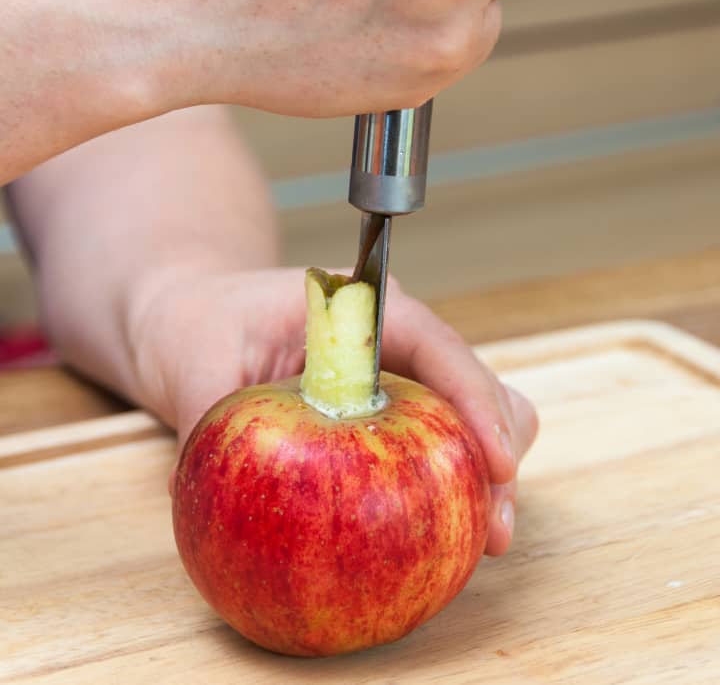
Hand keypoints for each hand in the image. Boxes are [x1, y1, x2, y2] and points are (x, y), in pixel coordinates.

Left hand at [127, 264, 537, 556]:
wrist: (195, 319)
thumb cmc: (200, 324)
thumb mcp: (195, 362)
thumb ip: (206, 417)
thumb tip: (204, 497)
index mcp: (359, 308)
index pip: (436, 345)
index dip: (476, 399)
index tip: (499, 460)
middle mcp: (390, 339)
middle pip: (471, 385)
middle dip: (497, 449)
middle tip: (494, 527)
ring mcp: (393, 377)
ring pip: (465, 419)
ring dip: (482, 475)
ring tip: (484, 537)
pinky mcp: (384, 416)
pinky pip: (431, 448)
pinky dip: (447, 487)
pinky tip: (442, 534)